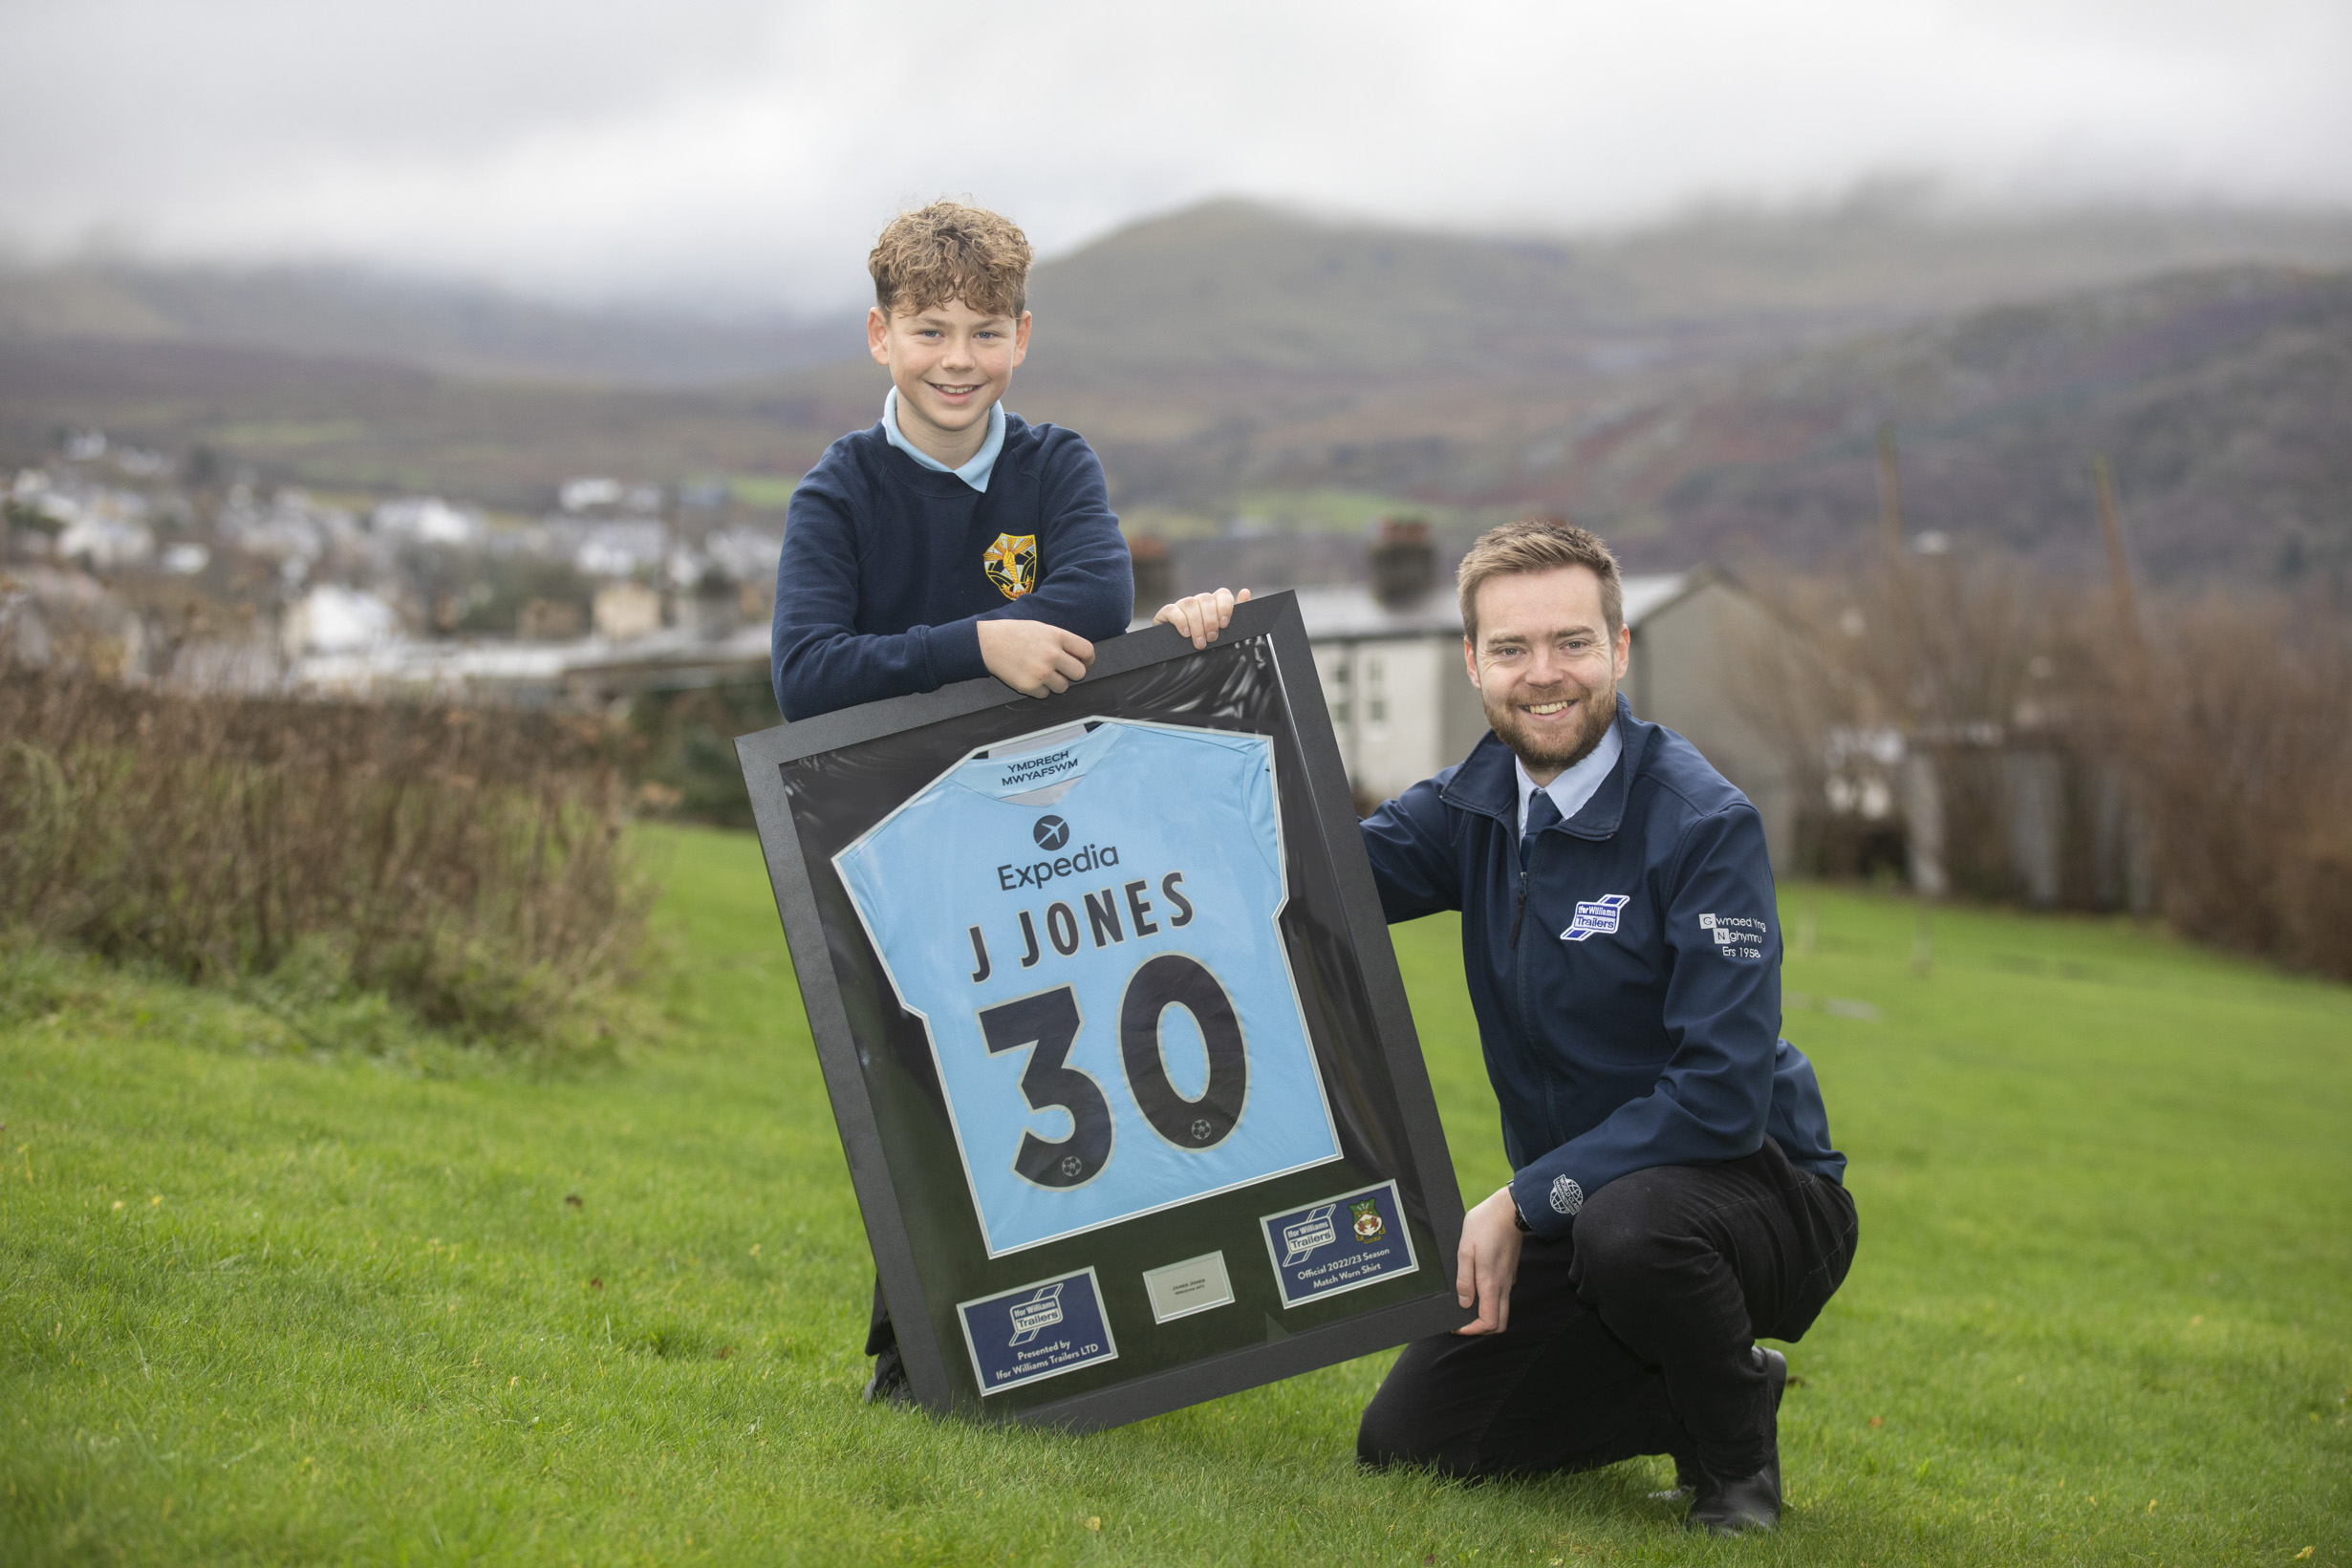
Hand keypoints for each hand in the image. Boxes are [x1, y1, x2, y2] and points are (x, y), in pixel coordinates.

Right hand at [978, 619, 1094, 697]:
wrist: (987, 643)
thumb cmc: (1015, 634)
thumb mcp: (1042, 628)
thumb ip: (1062, 641)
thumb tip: (1081, 657)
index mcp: (1057, 636)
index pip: (1087, 651)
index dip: (1088, 660)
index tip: (1084, 663)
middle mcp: (1052, 654)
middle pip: (1080, 673)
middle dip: (1072, 674)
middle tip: (1061, 671)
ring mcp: (1042, 672)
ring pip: (1063, 687)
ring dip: (1055, 683)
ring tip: (1041, 673)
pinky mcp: (1030, 686)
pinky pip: (1046, 694)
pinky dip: (1040, 689)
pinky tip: (1029, 677)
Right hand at [1153, 587, 1251, 649]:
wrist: (1177, 658)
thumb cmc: (1204, 644)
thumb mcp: (1222, 634)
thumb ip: (1236, 616)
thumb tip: (1245, 592)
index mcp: (1214, 605)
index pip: (1222, 594)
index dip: (1225, 607)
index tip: (1225, 624)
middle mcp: (1198, 602)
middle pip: (1206, 599)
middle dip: (1210, 620)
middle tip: (1212, 639)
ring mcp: (1181, 605)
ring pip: (1190, 603)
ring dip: (1196, 624)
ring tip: (1199, 643)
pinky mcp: (1166, 612)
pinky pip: (1172, 610)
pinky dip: (1181, 622)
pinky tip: (1186, 634)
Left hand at [1453, 1186, 1524, 1334]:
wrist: (1510, 1208)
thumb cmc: (1486, 1225)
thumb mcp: (1466, 1249)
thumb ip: (1465, 1279)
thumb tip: (1464, 1303)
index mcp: (1491, 1283)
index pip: (1489, 1323)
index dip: (1472, 1330)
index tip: (1457, 1326)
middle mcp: (1503, 1286)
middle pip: (1499, 1324)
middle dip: (1481, 1329)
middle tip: (1462, 1322)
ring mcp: (1508, 1280)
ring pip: (1502, 1311)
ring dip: (1485, 1317)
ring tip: (1466, 1308)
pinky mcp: (1509, 1272)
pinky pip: (1501, 1297)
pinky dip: (1490, 1303)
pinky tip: (1476, 1291)